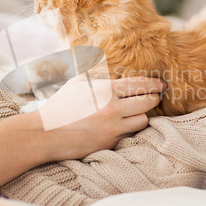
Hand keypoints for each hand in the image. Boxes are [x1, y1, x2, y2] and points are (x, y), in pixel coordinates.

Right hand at [0, 76, 165, 188]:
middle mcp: (111, 108)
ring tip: (137, 112)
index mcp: (104, 90)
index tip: (161, 84)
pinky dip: (129, 129)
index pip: (139, 84)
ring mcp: (112, 128)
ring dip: (142, 116)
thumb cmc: (59, 107)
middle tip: (158, 96)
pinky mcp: (110, 143)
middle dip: (155, 98)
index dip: (154, 84)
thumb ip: (94, 74)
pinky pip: (130, 134)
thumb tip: (104, 62)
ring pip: (143, 120)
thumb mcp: (75, 84)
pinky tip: (124, 125)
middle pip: (148, 102)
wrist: (45, 134)